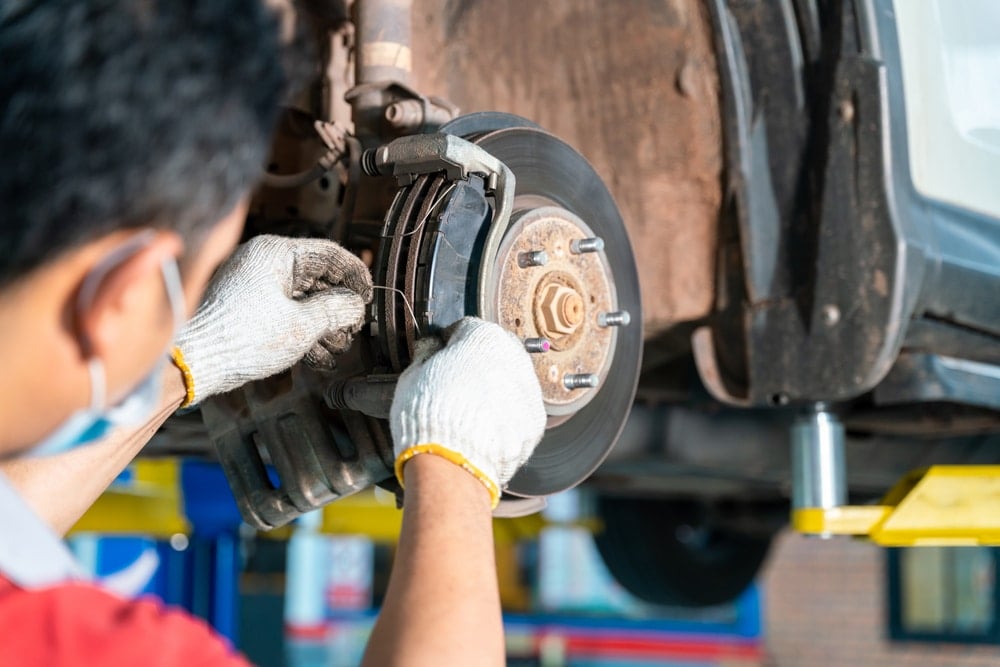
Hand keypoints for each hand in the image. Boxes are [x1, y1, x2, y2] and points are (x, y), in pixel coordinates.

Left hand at [174, 234, 372, 404]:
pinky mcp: (244, 306)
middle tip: (351, 329)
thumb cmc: (239, 337)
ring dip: (323, 324)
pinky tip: (315, 355)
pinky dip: (302, 330)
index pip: (330, 255)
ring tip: (334, 348)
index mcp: (275, 253)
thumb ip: (337, 310)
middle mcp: (262, 262)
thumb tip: (356, 305)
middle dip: (338, 308)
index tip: (368, 297)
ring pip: (301, 298)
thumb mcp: (302, 325)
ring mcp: (252, 284)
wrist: (192, 361)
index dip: (355, 276)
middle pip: (316, 279)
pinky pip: (284, 310)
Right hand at [389, 317, 546, 507]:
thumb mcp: (412, 375)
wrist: (452, 463)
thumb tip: (431, 347)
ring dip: (494, 393)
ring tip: (468, 415)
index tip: (440, 358)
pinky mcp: (536, 423)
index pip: (466, 330)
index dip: (448, 345)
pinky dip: (504, 419)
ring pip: (510, 384)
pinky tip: (483, 431)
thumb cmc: (428, 416)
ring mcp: (529, 391)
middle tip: (454, 388)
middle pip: (494, 355)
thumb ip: (426, 354)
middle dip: (476, 367)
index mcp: (484, 337)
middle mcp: (514, 358)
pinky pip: (518, 413)